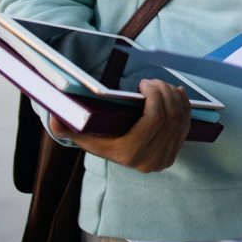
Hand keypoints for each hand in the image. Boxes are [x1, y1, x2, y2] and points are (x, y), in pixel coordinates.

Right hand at [51, 79, 190, 172]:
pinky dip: (185, 105)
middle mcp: (149, 160)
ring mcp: (164, 159)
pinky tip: (177, 93)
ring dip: (174, 96)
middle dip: (165, 91)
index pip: (154, 119)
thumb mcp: (80, 132)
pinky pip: (186, 125)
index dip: (155, 95)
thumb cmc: (96, 137)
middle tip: (153, 81)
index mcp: (129, 153)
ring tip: (161, 85)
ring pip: (180, 119)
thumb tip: (56, 117)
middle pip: (170, 116)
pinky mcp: (173, 154)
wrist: (113, 154)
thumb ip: (65, 126)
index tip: (144, 83)